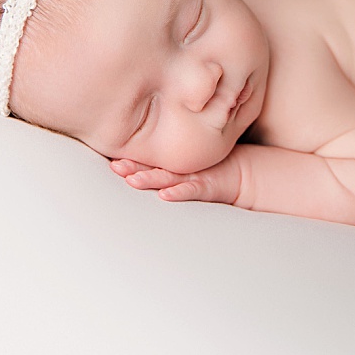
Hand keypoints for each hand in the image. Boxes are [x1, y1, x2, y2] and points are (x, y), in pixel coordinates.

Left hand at [109, 154, 241, 204]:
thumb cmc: (213, 170)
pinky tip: (164, 195)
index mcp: (174, 164)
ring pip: (167, 177)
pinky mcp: (207, 186)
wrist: (244, 174)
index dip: (130, 160)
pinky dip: (178, 193)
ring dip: (149, 178)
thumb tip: (138, 167)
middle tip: (115, 166)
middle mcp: (181, 168)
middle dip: (133, 166)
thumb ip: (167, 166)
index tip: (110, 158)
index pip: (147, 160)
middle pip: (153, 167)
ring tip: (131, 180)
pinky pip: (190, 190)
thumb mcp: (188, 168)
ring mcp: (194, 176)